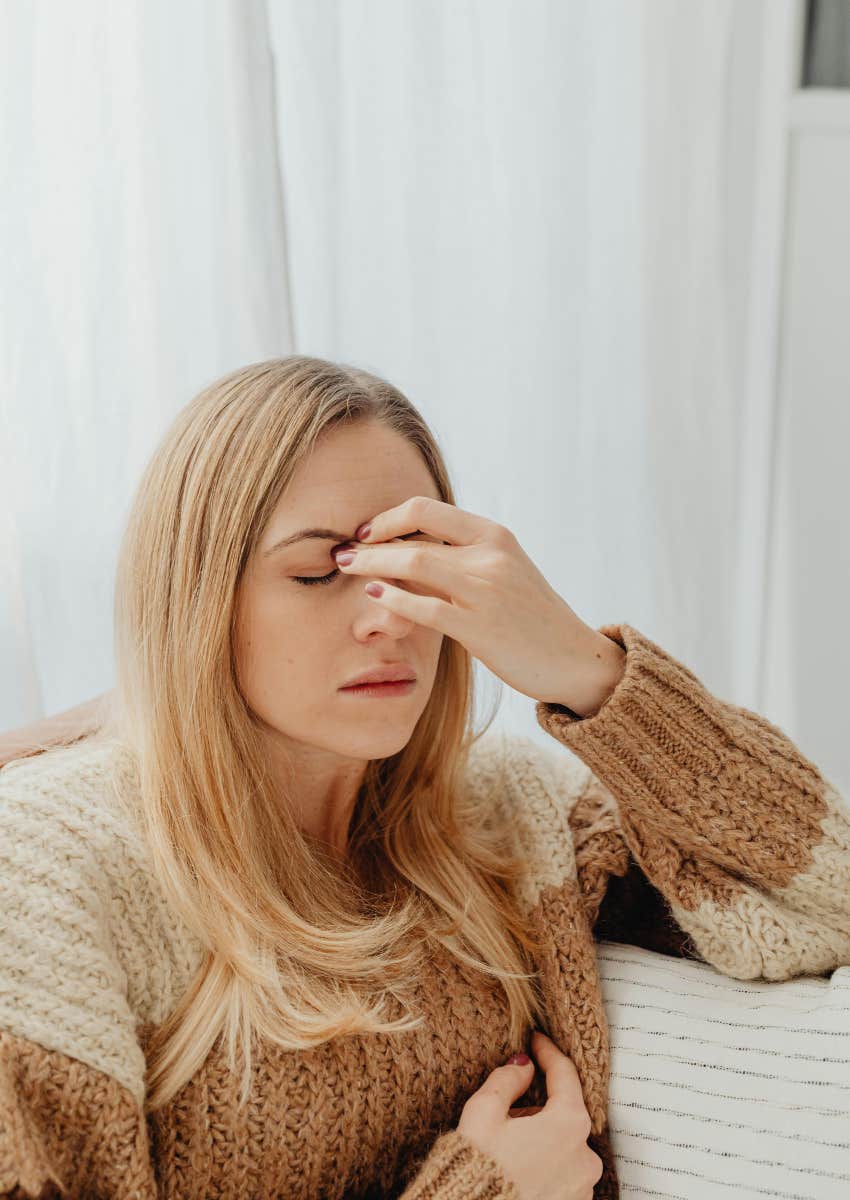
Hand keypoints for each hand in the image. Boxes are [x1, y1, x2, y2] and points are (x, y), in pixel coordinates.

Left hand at [332, 495, 622, 709]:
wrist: (573, 658)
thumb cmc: (532, 618)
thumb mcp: (504, 572)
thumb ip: (464, 558)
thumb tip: (410, 550)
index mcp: (494, 536)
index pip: (427, 508)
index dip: (388, 517)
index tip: (366, 532)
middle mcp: (490, 555)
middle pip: (414, 535)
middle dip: (370, 543)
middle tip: (342, 552)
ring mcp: (486, 590)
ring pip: (414, 563)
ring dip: (372, 564)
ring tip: (347, 568)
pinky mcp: (480, 627)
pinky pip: (426, 607)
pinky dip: (394, 598)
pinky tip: (375, 596)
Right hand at [457, 1030, 603, 1199]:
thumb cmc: (479, 1167)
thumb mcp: (484, 1112)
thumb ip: (508, 1079)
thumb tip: (524, 1065)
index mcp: (568, 1124)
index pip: (564, 1074)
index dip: (547, 1051)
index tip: (536, 1037)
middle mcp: (585, 1156)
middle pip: (565, 1112)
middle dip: (539, 1105)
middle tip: (507, 1110)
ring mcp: (583, 1186)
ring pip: (565, 1144)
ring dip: (543, 1137)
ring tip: (509, 1145)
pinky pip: (564, 1172)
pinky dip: (547, 1163)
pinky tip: (519, 1166)